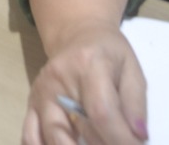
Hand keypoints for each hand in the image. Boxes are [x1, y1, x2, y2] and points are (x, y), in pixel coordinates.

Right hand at [23, 21, 147, 144]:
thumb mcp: (132, 69)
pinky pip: (30, 135)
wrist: (77, 35)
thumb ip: (136, 104)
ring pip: (47, 137)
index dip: (119, 139)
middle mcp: (57, 80)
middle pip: (70, 130)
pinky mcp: (31, 103)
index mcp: (87, 65)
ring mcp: (40, 93)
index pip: (101, 112)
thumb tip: (138, 137)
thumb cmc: (108, 52)